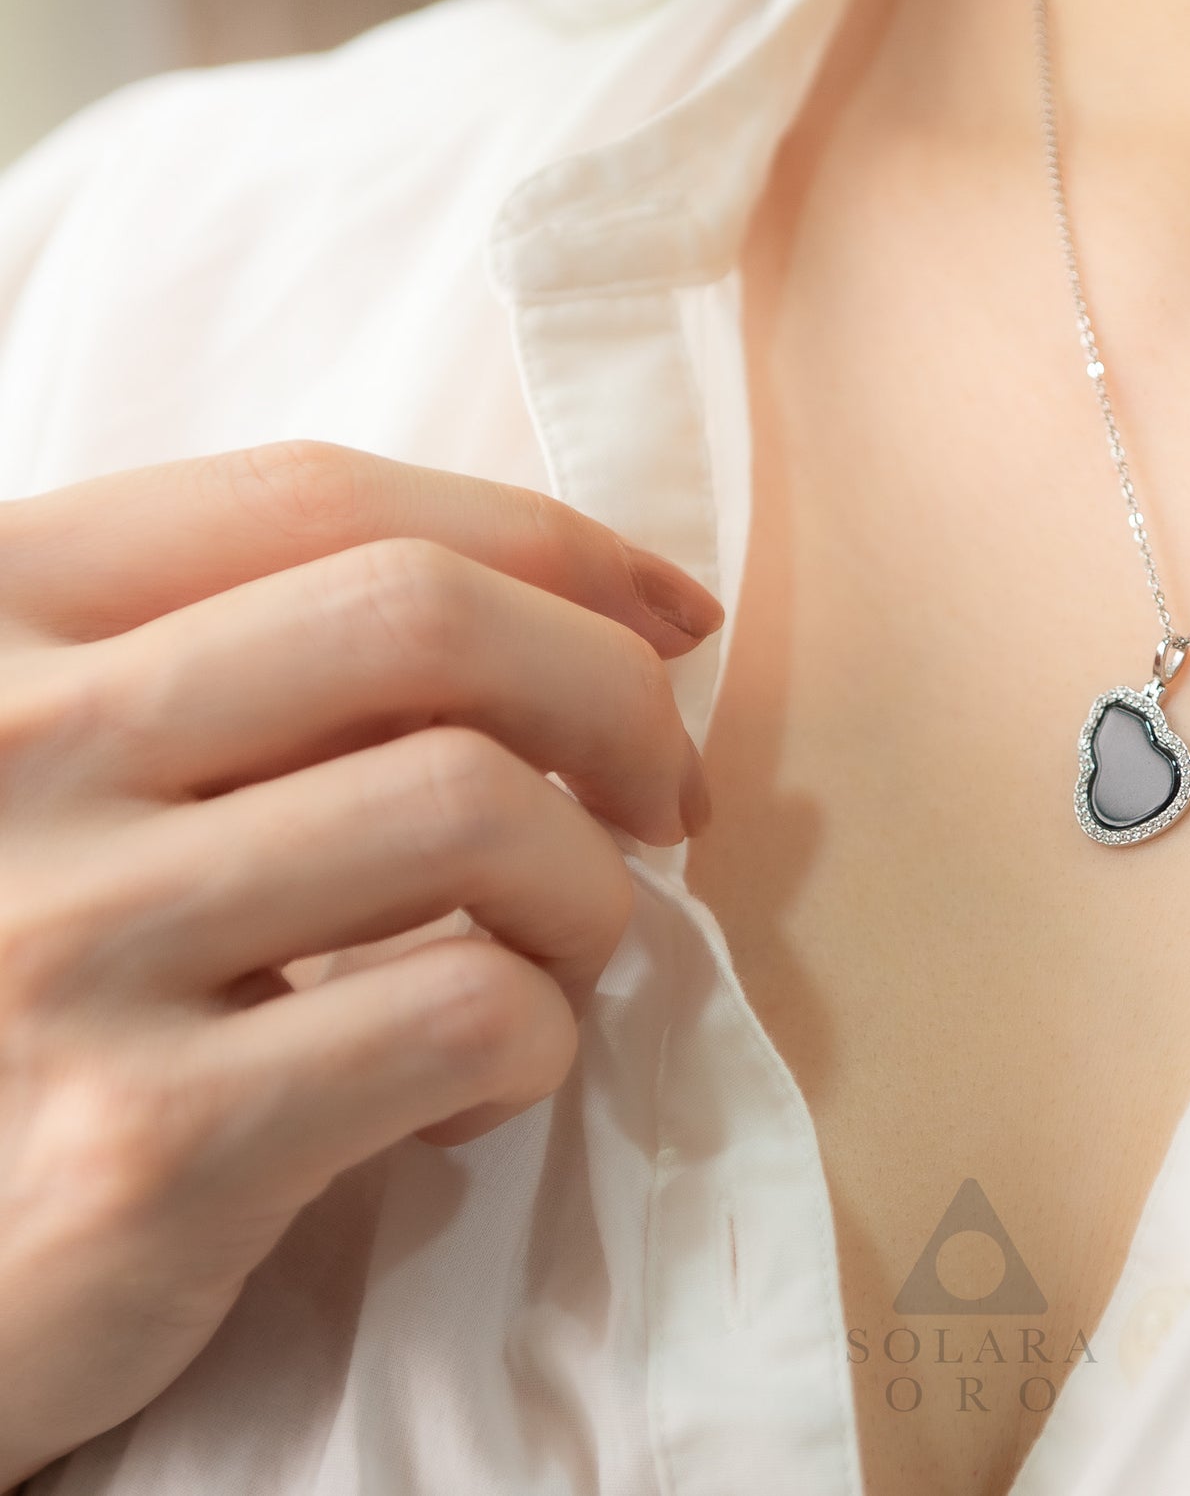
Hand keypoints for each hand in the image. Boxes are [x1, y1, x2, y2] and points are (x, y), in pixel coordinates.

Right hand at [0, 441, 721, 1483]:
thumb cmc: (25, 982)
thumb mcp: (79, 772)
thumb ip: (243, 667)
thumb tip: (581, 604)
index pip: (320, 499)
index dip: (547, 540)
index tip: (670, 615)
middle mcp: (5, 752)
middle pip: (421, 618)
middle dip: (614, 693)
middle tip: (664, 794)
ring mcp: (60, 943)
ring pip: (473, 807)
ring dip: (588, 890)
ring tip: (546, 960)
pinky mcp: (139, 1144)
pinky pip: (464, 1016)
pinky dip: (536, 1044)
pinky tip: (468, 1099)